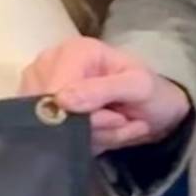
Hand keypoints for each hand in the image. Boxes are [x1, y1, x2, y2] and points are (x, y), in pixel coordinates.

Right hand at [20, 37, 193, 154]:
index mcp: (72, 51)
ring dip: (94, 137)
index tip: (116, 118)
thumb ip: (103, 90)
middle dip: (93, 127)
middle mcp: (49, 66)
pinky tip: (105, 133)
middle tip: (121, 121)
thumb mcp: (138, 86)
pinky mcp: (42, 115)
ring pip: (55, 130)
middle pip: (53, 112)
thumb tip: (62, 101)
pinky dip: (87, 144)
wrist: (155, 112)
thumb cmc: (149, 91)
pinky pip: (57, 141)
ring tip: (116, 124)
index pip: (56, 90)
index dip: (83, 114)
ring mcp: (40, 91)